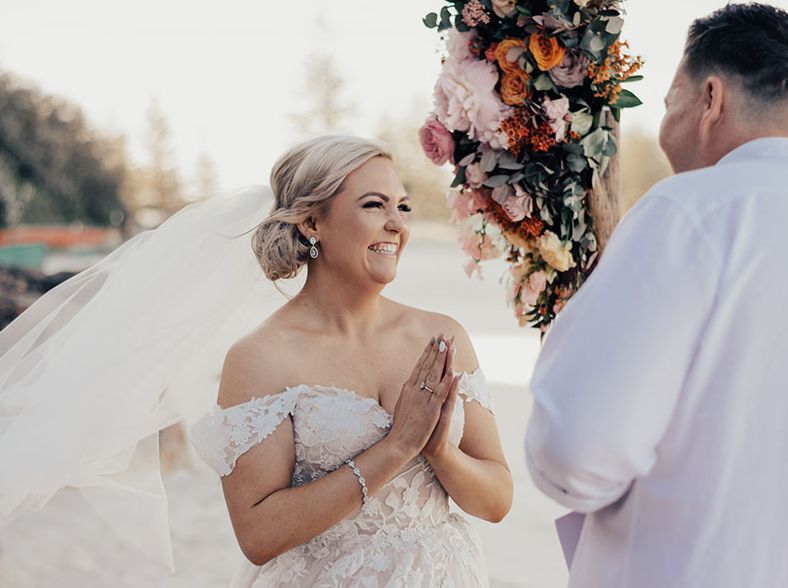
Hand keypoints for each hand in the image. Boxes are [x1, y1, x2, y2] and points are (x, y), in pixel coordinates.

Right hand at [387, 335, 453, 459]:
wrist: (399, 443)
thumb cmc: (401, 426)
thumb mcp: (402, 404)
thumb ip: (408, 392)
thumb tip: (409, 382)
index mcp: (408, 388)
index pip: (419, 365)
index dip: (427, 352)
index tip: (433, 340)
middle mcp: (414, 390)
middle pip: (427, 366)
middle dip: (436, 350)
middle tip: (442, 336)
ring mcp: (422, 399)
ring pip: (434, 375)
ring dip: (442, 360)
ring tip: (448, 346)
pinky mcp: (430, 410)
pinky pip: (440, 393)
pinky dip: (446, 382)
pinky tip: (452, 372)